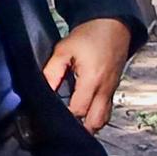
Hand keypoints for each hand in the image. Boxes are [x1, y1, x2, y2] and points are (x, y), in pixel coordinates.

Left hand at [42, 17, 135, 131]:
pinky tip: (84, 115)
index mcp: (92, 80)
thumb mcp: (64, 49)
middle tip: (64, 126)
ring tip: (74, 124)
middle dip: (80, 129)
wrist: (113, 26)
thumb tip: (43, 90)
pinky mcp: (113, 90)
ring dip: (89, 125)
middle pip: (94, 123)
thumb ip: (52, 71)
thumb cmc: (89, 36)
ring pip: (103, 120)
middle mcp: (104, 90)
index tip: (53, 117)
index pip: (79, 110)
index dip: (66, 117)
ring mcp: (111, 91)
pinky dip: (96, 117)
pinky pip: (106, 111)